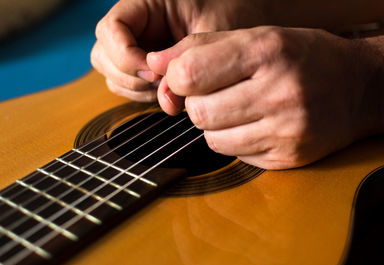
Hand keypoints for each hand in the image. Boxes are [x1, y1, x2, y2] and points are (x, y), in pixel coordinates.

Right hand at [91, 0, 269, 101]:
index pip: (111, 29)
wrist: (246, 16)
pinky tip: (168, 91)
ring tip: (169, 88)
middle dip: (130, 76)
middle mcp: (136, 24)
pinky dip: (143, 94)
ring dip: (136, 88)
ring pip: (112, 73)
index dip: (126, 56)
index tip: (154, 72)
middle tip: (162, 83)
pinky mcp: (145, 64)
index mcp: (146, 3)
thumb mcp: (212, 33)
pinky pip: (128, 84)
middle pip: (104, 54)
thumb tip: (165, 102)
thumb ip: (187, 66)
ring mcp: (138, 46)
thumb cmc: (234, 12)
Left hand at [147, 26, 382, 168]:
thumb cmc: (302, 57)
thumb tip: (154, 65)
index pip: (190, 74)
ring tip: (240, 109)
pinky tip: (256, 126)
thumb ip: (199, 47)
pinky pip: (235, 155)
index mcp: (267, 51)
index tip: (188, 77)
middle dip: (197, 104)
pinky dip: (235, 141)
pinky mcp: (288, 158)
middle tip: (218, 93)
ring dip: (215, 125)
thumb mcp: (255, 37)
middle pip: (198, 113)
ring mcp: (286, 130)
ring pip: (212, 139)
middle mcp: (279, 92)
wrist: (359, 88)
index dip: (178, 78)